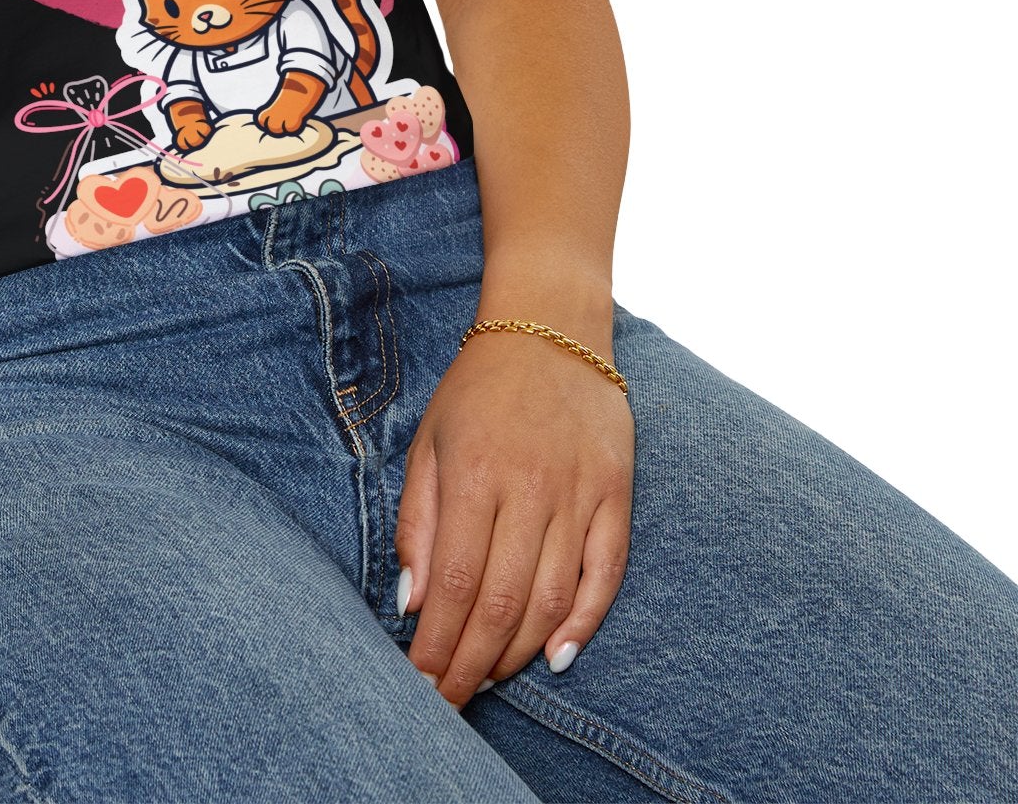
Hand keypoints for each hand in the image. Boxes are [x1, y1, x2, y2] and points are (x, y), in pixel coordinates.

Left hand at [395, 324, 634, 706]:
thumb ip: (418, 522)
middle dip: (472, 663)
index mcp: (474, 474)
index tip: (420, 682)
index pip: (455, 583)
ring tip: (489, 679)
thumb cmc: (478, 389)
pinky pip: (606, 574)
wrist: (550, 328)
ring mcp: (579, 493)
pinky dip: (584, 622)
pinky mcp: (617, 494)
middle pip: (502, 602)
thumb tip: (412, 601)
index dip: (438, 643)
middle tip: (451, 700)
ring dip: (519, 651)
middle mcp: (530, 488)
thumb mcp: (429, 442)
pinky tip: (557, 656)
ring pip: (552, 599)